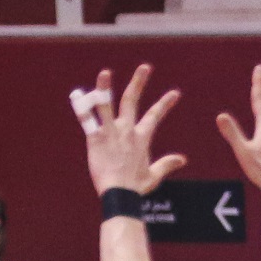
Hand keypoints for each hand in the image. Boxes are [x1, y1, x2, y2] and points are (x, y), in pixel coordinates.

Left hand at [77, 65, 185, 197]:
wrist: (119, 194)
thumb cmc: (135, 187)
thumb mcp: (153, 176)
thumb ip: (167, 164)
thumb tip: (182, 159)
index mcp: (141, 137)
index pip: (155, 115)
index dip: (165, 103)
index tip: (174, 93)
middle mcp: (127, 130)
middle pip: (132, 100)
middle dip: (139, 82)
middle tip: (145, 67)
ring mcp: (111, 133)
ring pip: (107, 105)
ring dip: (105, 89)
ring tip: (105, 73)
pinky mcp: (96, 139)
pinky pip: (88, 120)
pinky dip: (83, 108)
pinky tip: (77, 96)